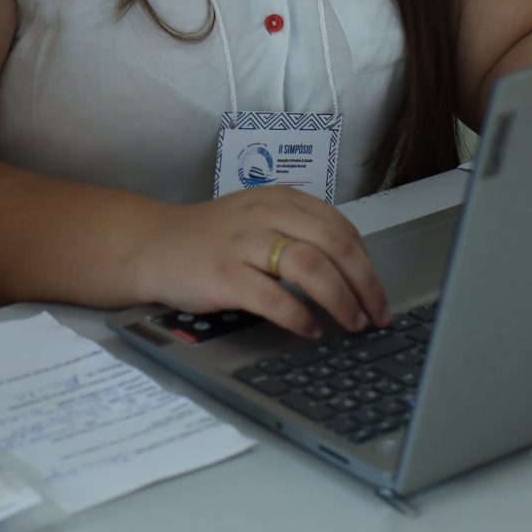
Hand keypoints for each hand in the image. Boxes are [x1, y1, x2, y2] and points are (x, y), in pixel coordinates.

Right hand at [130, 187, 390, 337]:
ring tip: (351, 323)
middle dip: (364, 285)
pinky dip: (299, 316)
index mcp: (282, 200)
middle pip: (335, 245)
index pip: (342, 228)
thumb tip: (350, 275)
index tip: (379, 295)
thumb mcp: (259, 219)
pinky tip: (311, 331)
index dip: (368, 265)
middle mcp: (267, 215)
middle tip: (376, 315)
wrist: (151, 245)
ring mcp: (244, 243)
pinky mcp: (224, 274)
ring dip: (340, 300)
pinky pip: (273, 296)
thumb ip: (299, 234)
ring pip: (310, 266)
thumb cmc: (209, 239)